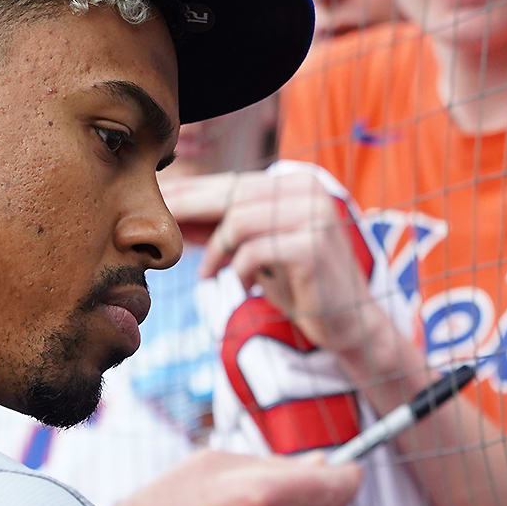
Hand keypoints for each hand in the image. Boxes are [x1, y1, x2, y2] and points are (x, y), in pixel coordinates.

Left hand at [162, 171, 395, 357]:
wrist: (349, 322)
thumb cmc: (299, 284)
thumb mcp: (257, 249)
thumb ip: (223, 228)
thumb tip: (171, 211)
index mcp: (294, 183)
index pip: (231, 183)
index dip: (191, 194)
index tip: (157, 203)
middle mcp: (307, 189)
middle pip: (230, 195)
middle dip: (187, 211)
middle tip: (158, 229)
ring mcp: (313, 214)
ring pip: (237, 222)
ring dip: (215, 253)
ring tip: (211, 276)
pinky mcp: (312, 245)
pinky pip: (253, 251)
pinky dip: (240, 271)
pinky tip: (246, 286)